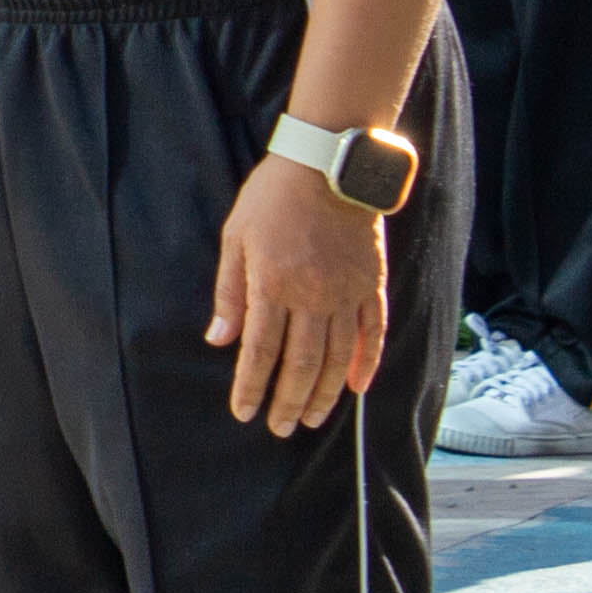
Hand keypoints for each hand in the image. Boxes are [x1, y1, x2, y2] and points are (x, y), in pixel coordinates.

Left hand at [210, 149, 392, 436]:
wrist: (328, 165)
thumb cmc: (272, 198)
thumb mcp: (236, 237)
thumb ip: (229, 292)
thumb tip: (219, 340)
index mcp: (273, 285)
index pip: (260, 351)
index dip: (251, 386)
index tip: (245, 413)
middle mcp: (312, 296)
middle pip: (301, 364)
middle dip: (288, 400)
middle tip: (280, 427)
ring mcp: (346, 293)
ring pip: (337, 357)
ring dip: (325, 393)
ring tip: (312, 418)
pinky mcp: (372, 285)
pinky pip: (372, 333)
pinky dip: (367, 363)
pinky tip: (358, 387)